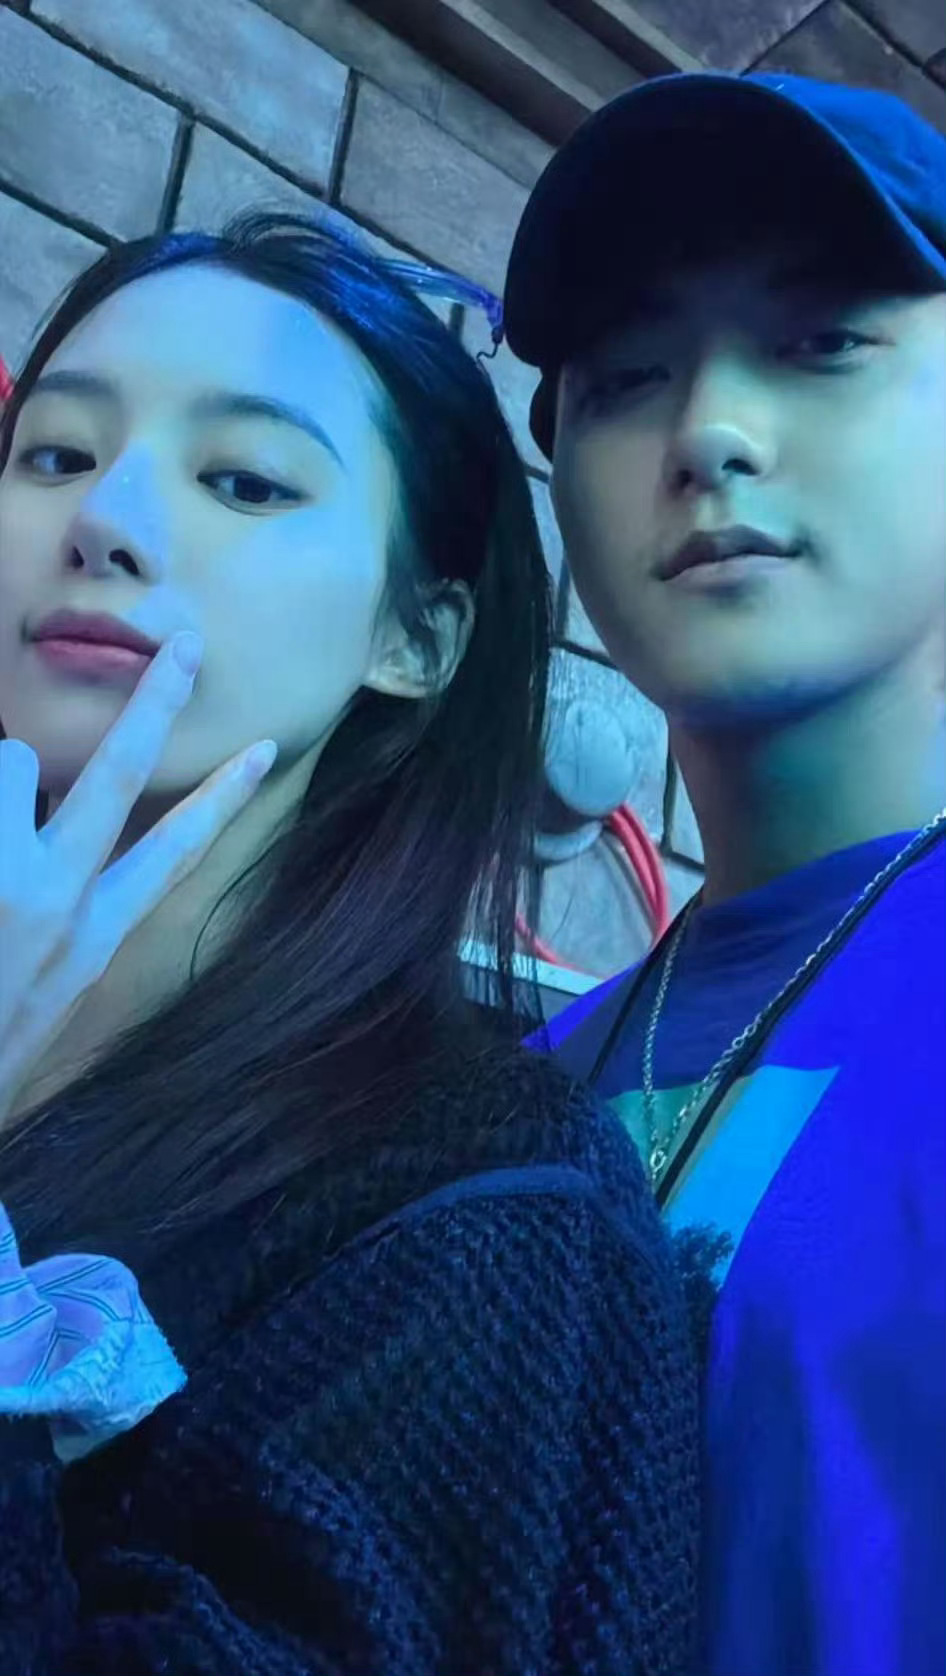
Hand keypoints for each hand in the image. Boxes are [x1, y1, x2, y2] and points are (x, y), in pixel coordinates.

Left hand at [0, 633, 276, 1122]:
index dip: (222, 797)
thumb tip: (59, 824)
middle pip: (120, 774)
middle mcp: (61, 903)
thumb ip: (69, 911)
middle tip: (180, 643)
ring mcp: (12, 881)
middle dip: (155, 703)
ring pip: (9, 762)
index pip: (174, 852)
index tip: (261, 750)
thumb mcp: (47, 985)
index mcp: (95, 937)